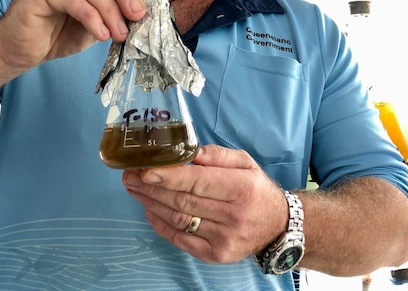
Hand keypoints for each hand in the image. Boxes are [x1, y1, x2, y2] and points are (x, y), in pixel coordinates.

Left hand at [122, 144, 288, 263]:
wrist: (278, 226)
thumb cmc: (256, 190)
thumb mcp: (246, 163)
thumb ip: (217, 155)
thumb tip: (188, 152)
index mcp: (242, 188)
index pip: (198, 182)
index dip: (169, 177)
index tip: (145, 170)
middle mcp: (234, 216)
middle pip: (184, 201)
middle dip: (152, 188)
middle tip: (130, 176)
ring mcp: (224, 239)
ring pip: (179, 220)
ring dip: (152, 204)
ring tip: (135, 189)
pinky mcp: (216, 255)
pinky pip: (181, 239)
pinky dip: (161, 224)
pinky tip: (149, 210)